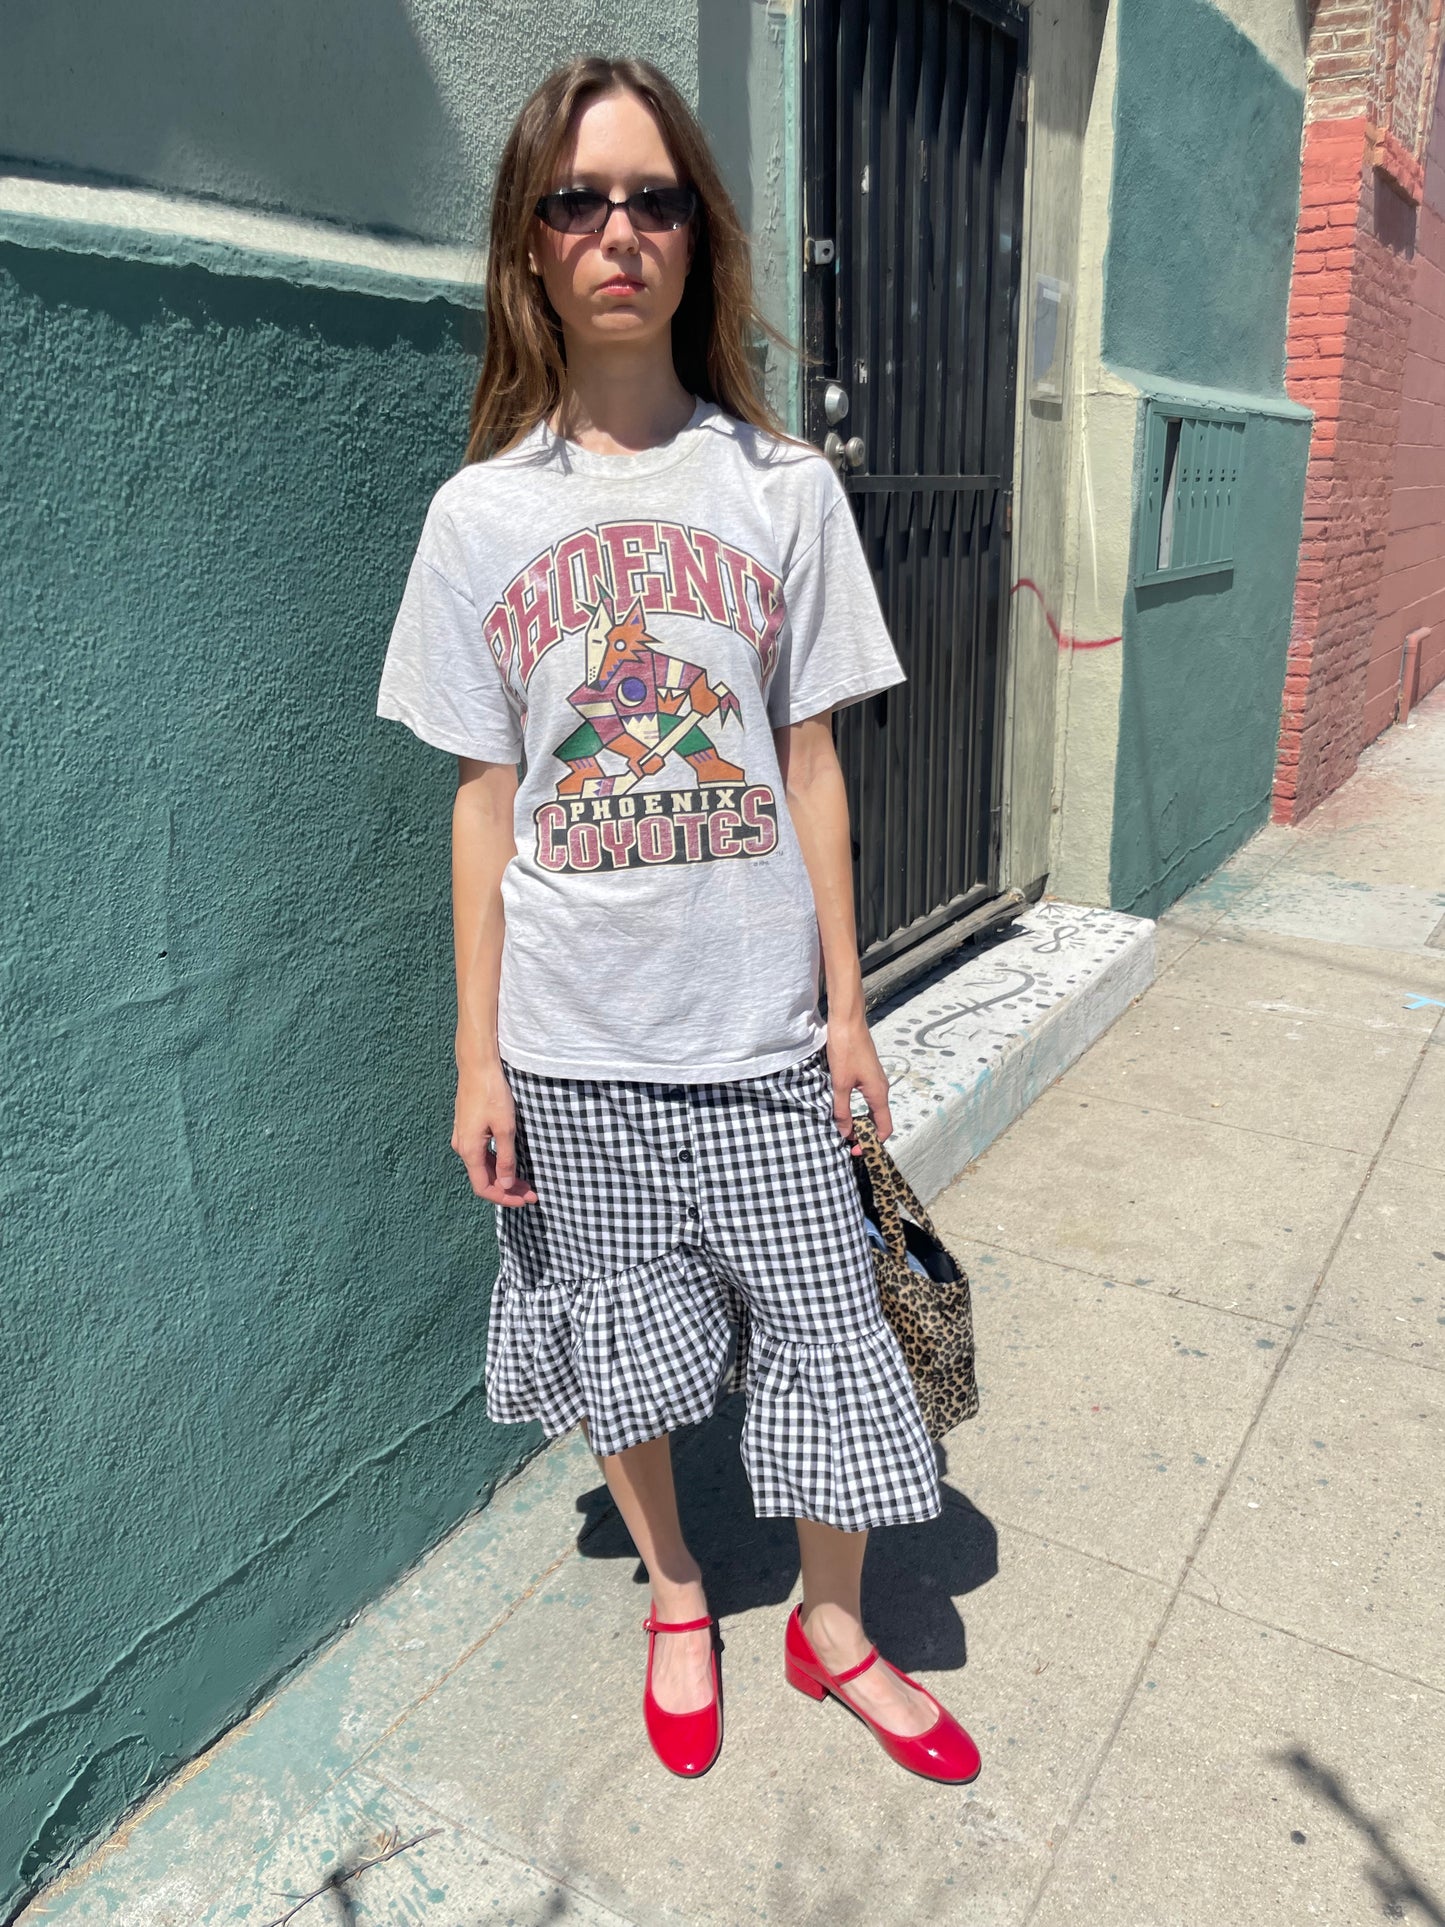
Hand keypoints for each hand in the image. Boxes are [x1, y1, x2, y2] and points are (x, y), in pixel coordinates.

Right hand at [453, 1062, 537, 1205]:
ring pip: (483, 1166)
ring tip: (524, 1181)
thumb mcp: (505, 1127)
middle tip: (531, 1192)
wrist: (477, 1065)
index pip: (484, 1187)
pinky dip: (496, 1163)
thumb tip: (505, 1184)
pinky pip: (480, 1154)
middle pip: (484, 1178)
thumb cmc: (492, 1093)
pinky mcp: (467, 1128)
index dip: (505, 1197)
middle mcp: (462, 1147)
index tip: (525, 1199)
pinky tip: (510, 1163)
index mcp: (469, 1150)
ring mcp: (463, 1137)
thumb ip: (505, 1158)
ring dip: (502, 1176)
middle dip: (507, 1188)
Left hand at [825, 1013, 892, 1153]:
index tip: (855, 1150)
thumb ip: (842, 1110)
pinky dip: (858, 1109)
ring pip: (872, 1109)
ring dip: (860, 1121)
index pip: (884, 1127)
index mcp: (878, 1094)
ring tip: (843, 1128)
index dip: (872, 1143)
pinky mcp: (867, 1073)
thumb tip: (845, 1133)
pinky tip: (842, 1108)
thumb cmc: (845, 1050)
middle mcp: (881, 1088)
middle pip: (879, 1120)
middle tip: (846, 1142)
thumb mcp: (840, 1083)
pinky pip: (867, 1098)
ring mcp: (875, 1080)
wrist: (847, 1021)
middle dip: (865, 1134)